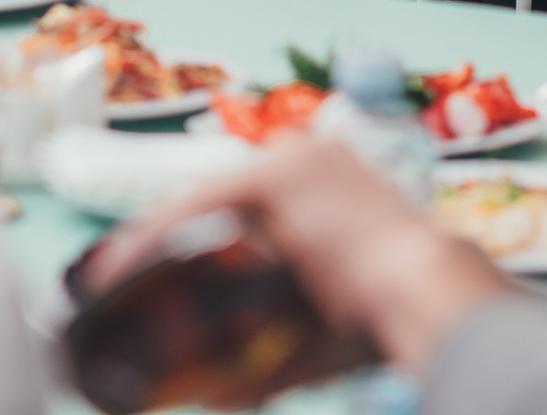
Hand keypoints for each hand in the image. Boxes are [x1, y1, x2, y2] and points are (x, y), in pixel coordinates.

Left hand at [88, 139, 509, 372]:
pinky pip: (196, 210)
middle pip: (221, 198)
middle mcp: (312, 155)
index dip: (203, 234)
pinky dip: (153, 240)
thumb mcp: (336, 322)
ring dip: (156, 241)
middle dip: (173, 239)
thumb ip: (277, 351)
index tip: (169, 266)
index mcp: (337, 177)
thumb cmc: (397, 316)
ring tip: (117, 278)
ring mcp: (292, 161)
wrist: (429, 294)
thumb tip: (218, 396)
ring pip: (202, 203)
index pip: (252, 201)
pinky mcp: (274, 180)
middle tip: (133, 277)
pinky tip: (120, 268)